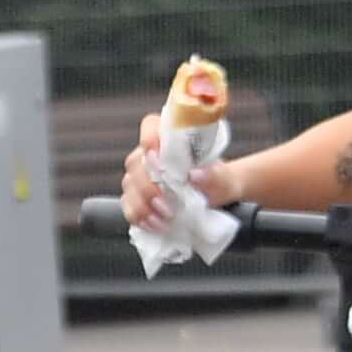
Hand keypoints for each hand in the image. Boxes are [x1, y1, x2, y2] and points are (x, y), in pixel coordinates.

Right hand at [120, 116, 219, 237]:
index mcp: (170, 138)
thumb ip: (214, 175)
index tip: (158, 158)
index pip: (150, 126)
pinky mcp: (137, 197)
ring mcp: (140, 176)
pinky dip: (140, 217)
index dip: (149, 138)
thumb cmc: (217, 181)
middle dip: (148, 186)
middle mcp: (150, 154)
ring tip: (165, 219)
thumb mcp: (223, 178)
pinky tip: (155, 224)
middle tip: (166, 205)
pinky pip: (128, 205)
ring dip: (143, 205)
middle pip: (136, 162)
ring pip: (129, 186)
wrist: (215, 198)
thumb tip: (196, 175)